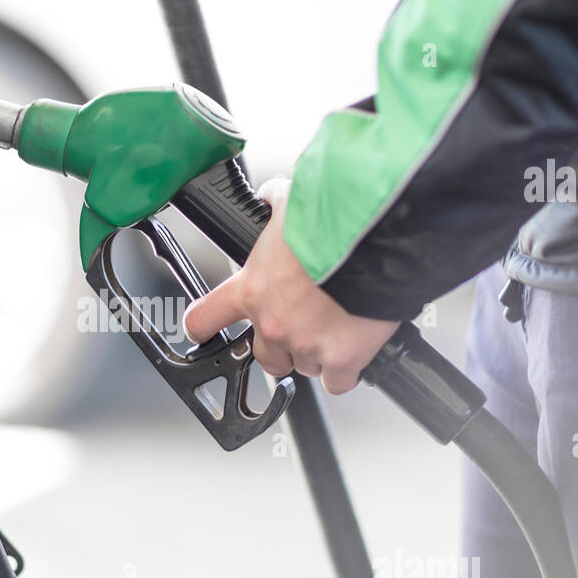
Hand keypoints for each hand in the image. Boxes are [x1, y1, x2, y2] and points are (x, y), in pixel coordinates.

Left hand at [181, 178, 400, 394]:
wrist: (376, 241)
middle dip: (280, 345)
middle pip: (264, 357)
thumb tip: (272, 196)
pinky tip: (353, 350)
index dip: (202, 327)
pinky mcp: (342, 359)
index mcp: (252, 288)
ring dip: (315, 353)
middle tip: (301, 324)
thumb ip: (275, 206)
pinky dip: (343, 371)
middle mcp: (273, 323)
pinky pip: (336, 381)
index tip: (202, 331)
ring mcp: (306, 344)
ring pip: (304, 366)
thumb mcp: (292, 203)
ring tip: (336, 327)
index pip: (205, 318)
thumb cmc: (334, 221)